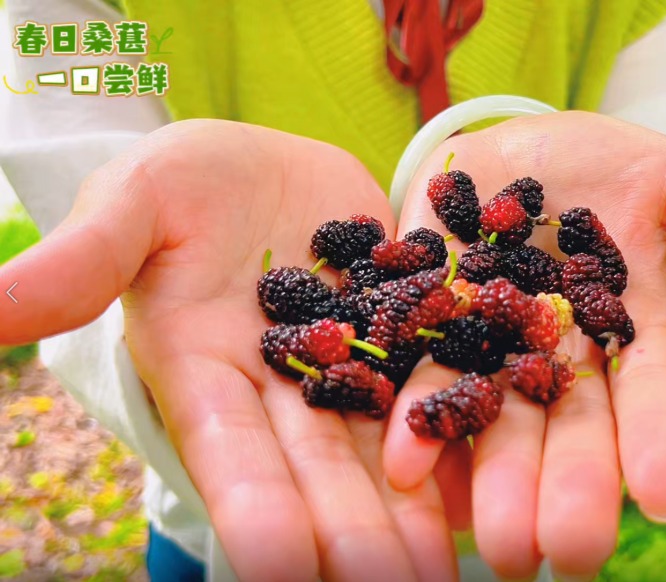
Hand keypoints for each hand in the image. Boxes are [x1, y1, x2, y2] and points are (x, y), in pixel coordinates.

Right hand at [0, 120, 462, 581]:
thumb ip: (84, 260)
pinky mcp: (406, 339)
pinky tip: (489, 489)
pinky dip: (457, 441)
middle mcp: (280, 393)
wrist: (272, 165)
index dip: (253, 511)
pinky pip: (436, 393)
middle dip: (352, 537)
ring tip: (444, 575)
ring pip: (382, 455)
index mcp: (206, 371)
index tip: (278, 569)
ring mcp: (350, 371)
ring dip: (411, 516)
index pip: (228, 454)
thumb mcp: (135, 202)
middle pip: (318, 475)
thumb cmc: (186, 181)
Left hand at [381, 111, 665, 579]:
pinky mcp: (430, 326)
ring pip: (497, 420)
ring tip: (499, 542)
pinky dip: (418, 422)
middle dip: (573, 488)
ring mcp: (493, 345)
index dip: (662, 443)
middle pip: (571, 429)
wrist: (512, 147)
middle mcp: (562, 356)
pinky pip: (423, 378)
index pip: (652, 395)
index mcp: (628, 332)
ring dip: (494, 479)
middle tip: (572, 552)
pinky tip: (408, 468)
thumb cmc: (610, 165)